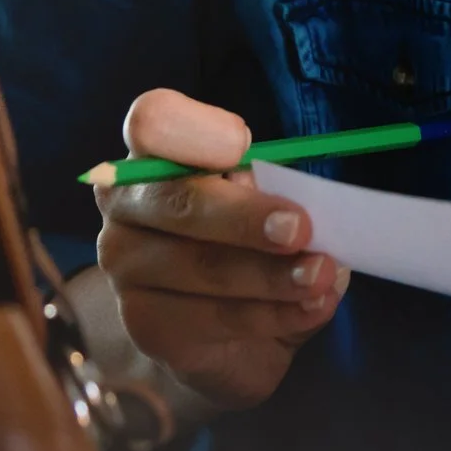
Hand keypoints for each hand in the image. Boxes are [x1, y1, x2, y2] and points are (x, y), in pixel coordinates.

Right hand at [90, 90, 346, 413]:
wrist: (215, 327)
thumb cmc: (248, 239)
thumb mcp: (271, 201)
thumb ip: (282, 192)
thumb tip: (318, 206)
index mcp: (157, 155)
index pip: (154, 123)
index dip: (193, 130)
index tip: (241, 146)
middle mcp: (129, 206)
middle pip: (177, 201)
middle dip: (243, 217)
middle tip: (300, 229)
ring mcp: (127, 268)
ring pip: (202, 267)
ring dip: (272, 274)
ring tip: (323, 275)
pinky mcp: (146, 324)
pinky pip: (216, 318)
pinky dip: (276, 312)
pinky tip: (314, 306)